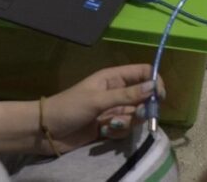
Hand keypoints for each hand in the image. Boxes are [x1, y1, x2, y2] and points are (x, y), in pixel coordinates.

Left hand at [41, 64, 163, 154]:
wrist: (47, 130)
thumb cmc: (69, 107)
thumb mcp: (98, 100)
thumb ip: (126, 95)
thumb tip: (153, 86)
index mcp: (113, 77)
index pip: (143, 73)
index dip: (154, 82)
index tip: (159, 97)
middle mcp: (116, 92)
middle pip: (143, 96)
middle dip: (143, 108)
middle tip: (136, 115)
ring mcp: (113, 110)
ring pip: (136, 115)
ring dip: (128, 122)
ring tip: (110, 125)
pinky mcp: (109, 127)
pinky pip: (125, 128)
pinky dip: (119, 131)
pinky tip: (105, 132)